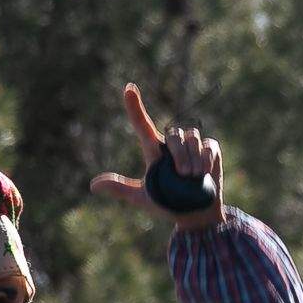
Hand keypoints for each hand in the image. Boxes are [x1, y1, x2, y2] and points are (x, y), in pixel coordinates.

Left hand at [89, 84, 227, 230]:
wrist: (196, 214)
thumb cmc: (168, 204)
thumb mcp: (143, 198)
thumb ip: (121, 189)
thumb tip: (93, 186)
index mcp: (154, 151)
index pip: (141, 124)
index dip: (134, 105)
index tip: (128, 88)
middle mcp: (171, 145)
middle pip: (173, 134)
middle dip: (178, 154)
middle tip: (183, 174)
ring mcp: (192, 145)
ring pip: (192, 137)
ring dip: (193, 159)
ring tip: (194, 177)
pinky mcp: (209, 149)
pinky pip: (208, 145)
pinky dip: (206, 158)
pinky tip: (205, 172)